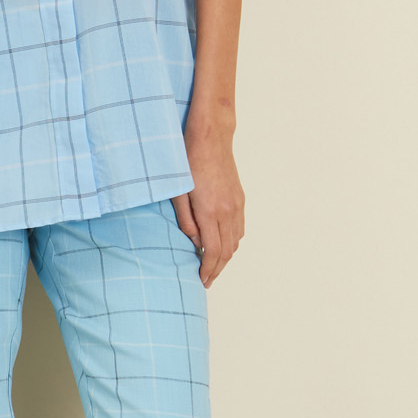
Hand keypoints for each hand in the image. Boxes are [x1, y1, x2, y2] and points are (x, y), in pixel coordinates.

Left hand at [173, 121, 245, 288]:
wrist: (210, 137)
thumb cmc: (187, 161)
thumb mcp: (178, 193)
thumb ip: (186, 221)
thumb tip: (194, 243)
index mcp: (210, 212)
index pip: (213, 252)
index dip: (208, 270)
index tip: (202, 280)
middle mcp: (227, 211)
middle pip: (227, 251)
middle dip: (217, 269)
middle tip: (206, 280)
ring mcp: (236, 205)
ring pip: (236, 241)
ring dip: (225, 257)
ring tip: (212, 266)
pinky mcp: (239, 198)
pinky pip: (239, 228)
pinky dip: (232, 242)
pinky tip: (222, 245)